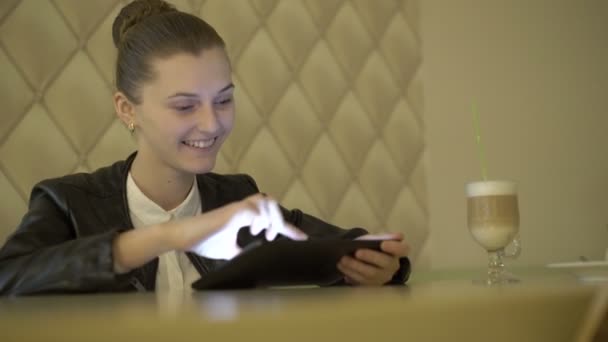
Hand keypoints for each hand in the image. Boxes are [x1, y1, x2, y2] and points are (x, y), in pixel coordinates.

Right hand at [177, 194, 306, 258]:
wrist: (183, 237)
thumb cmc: (204, 242)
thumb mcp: (229, 251)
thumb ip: (243, 252)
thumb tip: (254, 263)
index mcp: (245, 216)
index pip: (272, 216)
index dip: (289, 228)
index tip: (302, 239)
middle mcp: (243, 209)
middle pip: (271, 202)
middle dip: (279, 220)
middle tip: (272, 237)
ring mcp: (237, 209)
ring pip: (265, 201)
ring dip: (271, 218)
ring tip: (265, 234)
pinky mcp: (231, 213)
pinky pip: (253, 209)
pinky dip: (260, 219)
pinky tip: (255, 231)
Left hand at [337, 233, 408, 285]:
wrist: (363, 258)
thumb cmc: (372, 246)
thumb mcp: (376, 239)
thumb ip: (384, 237)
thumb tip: (399, 236)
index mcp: (398, 251)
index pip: (403, 249)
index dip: (394, 247)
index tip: (383, 244)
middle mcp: (393, 266)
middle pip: (385, 263)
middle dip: (370, 257)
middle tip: (357, 252)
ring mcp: (383, 277)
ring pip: (371, 274)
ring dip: (355, 266)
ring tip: (343, 259)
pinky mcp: (371, 285)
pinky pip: (361, 281)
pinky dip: (350, 273)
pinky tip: (342, 266)